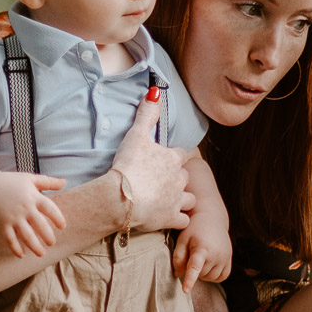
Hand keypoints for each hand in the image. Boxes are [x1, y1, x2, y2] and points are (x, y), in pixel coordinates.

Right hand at [0, 171, 66, 257]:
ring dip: (34, 246)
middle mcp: (24, 208)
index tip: (62, 226)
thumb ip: (48, 182)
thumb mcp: (30, 178)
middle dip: (47, 236)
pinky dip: (15, 248)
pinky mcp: (3, 223)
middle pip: (39, 224)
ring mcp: (13, 217)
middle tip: (52, 243)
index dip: (58, 218)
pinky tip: (22, 255)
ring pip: (26, 234)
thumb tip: (65, 181)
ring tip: (41, 253)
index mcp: (33, 196)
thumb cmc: (11, 182)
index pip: (49, 208)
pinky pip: (9, 238)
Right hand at [111, 91, 196, 231]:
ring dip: (182, 198)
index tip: (163, 161)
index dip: (172, 158)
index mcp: (173, 159)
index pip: (180, 155)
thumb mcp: (136, 135)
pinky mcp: (172, 218)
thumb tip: (155, 92)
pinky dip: (178, 218)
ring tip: (169, 199)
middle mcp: (179, 179)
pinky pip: (183, 219)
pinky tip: (169, 216)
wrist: (122, 197)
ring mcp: (177, 199)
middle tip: (162, 181)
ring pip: (189, 198)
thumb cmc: (129, 165)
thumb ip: (147, 114)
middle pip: (185, 177)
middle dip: (177, 179)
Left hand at [174, 210, 233, 291]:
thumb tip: (178, 275)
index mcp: (202, 248)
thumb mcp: (182, 240)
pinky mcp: (230, 259)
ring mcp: (225, 257)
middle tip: (194, 254)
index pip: (195, 267)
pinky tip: (210, 264)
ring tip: (202, 257)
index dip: (190, 280)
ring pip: (211, 278)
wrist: (212, 218)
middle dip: (195, 269)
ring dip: (204, 273)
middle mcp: (216, 254)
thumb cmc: (194, 229)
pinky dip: (214, 275)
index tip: (185, 290)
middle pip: (201, 275)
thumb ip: (178, 258)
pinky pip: (222, 277)